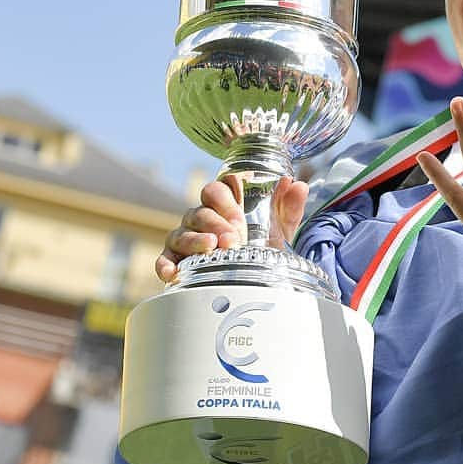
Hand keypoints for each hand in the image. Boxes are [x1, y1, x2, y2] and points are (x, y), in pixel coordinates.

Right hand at [155, 175, 309, 282]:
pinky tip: (172, 273)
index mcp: (223, 205)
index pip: (215, 190)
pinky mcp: (175, 259)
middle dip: (215, 223)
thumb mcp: (280, 227)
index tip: (240, 217)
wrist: (257, 278)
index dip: (225, 200)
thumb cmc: (263, 245)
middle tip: (233, 239)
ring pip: (181, 233)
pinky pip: (164, 259)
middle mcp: (201, 218)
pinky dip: (165, 265)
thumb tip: (298, 185)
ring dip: (195, 240)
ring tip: (211, 248)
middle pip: (199, 212)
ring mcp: (186, 238)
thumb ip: (288, 206)